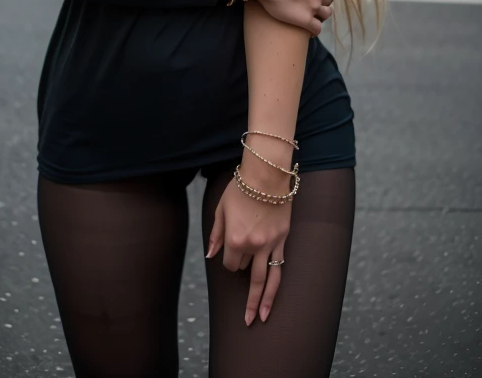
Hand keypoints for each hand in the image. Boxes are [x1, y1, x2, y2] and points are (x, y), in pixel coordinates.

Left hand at [206, 175, 291, 324]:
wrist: (266, 174)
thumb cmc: (241, 188)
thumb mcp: (221, 208)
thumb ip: (216, 234)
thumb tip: (211, 255)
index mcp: (235, 238)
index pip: (229, 263)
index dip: (227, 260)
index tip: (229, 251)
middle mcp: (253, 245)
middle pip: (245, 272)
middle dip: (245, 289)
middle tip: (246, 320)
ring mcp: (270, 244)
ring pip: (266, 279)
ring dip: (263, 301)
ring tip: (261, 319)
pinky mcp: (282, 239)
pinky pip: (279, 267)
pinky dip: (275, 285)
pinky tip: (274, 298)